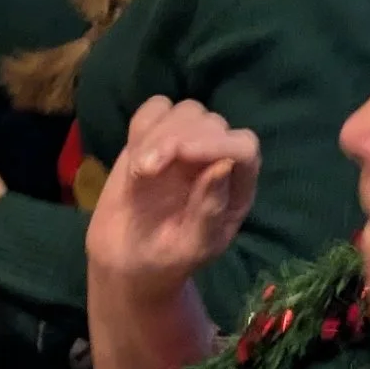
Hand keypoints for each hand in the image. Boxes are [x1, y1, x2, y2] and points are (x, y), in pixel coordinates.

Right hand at [89, 98, 261, 291]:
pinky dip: (143, 124)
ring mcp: (186, 145)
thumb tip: (222, 166)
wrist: (126, 259)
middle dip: (177, 140)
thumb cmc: (166, 259)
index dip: (217, 143)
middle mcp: (217, 158)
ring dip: (158, 134)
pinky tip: (134, 155)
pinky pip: (156, 109)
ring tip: (138, 170)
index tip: (182, 154)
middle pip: (212, 123)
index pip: (243, 147)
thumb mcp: (192, 247)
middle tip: (145, 170)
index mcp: (237, 186)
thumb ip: (210, 210)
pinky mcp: (155, 137)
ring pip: (186, 111)